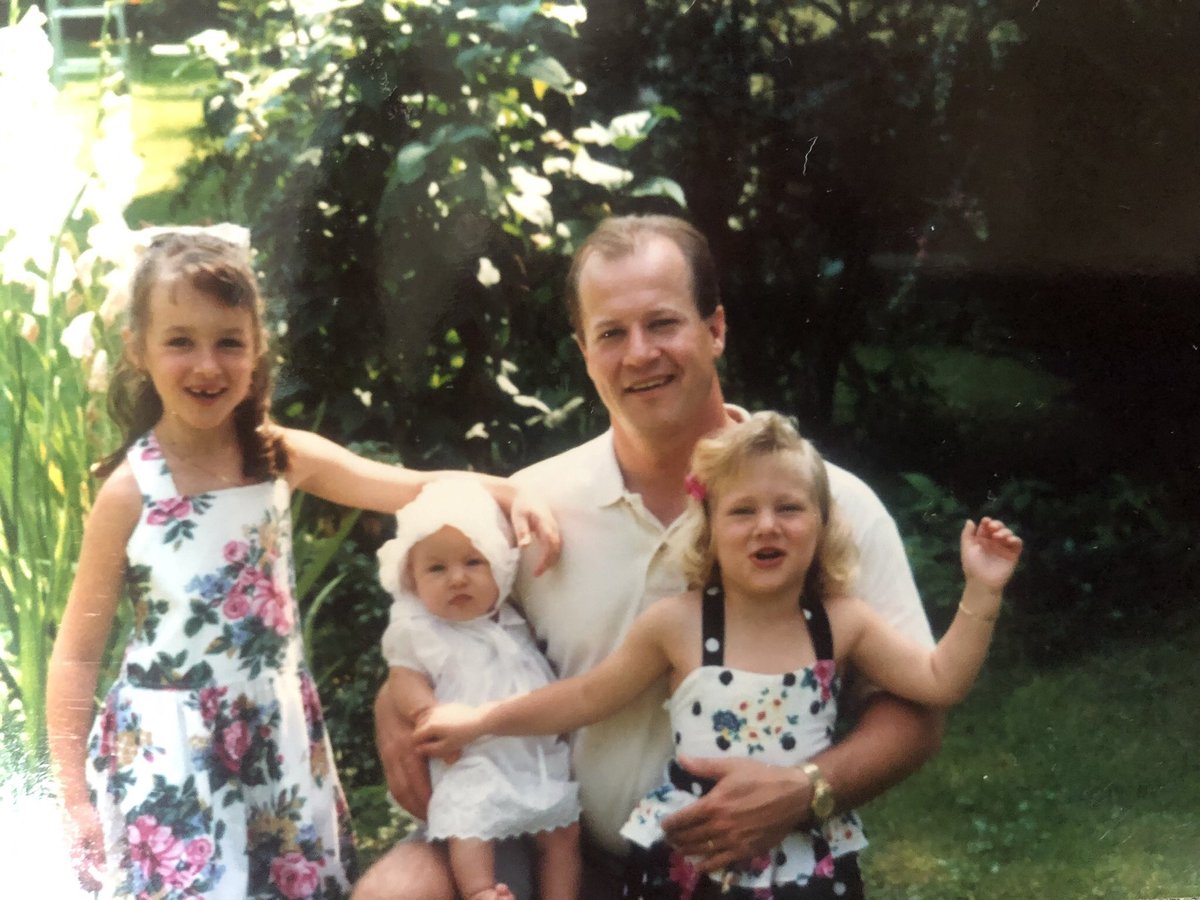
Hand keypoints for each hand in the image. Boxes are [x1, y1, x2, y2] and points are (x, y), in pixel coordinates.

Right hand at [64, 800, 104, 892]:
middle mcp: (69, 852)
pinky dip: (86, 860)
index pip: (81, 874)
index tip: (100, 886)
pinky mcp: (72, 841)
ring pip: (78, 864)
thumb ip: (99, 851)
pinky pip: (78, 856)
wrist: (74, 802)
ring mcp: (69, 846)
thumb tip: (102, 869)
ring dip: (87, 871)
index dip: (90, 882)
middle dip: (88, 879)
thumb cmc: (85, 817)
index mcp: (73, 853)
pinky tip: (93, 859)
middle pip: (77, 871)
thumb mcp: (96, 834)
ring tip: (98, 873)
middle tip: (99, 884)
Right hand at [374, 686, 432, 819]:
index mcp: (403, 745)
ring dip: (408, 802)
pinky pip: (392, 777)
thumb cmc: (412, 690)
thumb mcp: (424, 703)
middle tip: (432, 821)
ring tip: (422, 814)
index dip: (424, 799)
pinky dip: (401, 791)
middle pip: (403, 789)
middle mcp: (393, 752)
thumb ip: (437, 729)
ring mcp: (387, 751)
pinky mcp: (386, 749)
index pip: (413, 781)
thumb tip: (452, 758)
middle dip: (416, 807)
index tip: (436, 813)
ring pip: (395, 785)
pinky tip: (409, 797)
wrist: (396, 679)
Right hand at [413, 702, 485, 759]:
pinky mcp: (444, 705)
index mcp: (430, 726)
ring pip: (423, 716)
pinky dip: (428, 716)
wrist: (477, 720)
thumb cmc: (462, 736)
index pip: (415, 736)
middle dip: (420, 734)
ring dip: (423, 724)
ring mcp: (437, 708)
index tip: (425, 748)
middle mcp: (431, 715)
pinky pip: (430, 710)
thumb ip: (430, 749)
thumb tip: (417, 749)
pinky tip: (434, 722)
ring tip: (431, 733)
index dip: (418, 744)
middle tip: (428, 742)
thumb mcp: (446, 747)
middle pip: (418, 726)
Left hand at [510, 489, 560, 575]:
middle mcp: (553, 526)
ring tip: (539, 570)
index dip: (546, 559)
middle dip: (549, 562)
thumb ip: (522, 531)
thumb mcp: (518, 517)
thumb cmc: (521, 506)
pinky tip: (543, 561)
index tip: (537, 570)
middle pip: (556, 548)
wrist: (527, 495)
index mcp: (545, 523)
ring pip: (558, 547)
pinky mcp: (553, 530)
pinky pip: (555, 544)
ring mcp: (554, 528)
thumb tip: (525, 546)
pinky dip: (551, 554)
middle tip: (537, 573)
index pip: (550, 544)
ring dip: (551, 559)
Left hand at [661, 755, 807, 873]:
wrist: (792, 795)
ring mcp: (733, 841)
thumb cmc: (761, 777)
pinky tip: (700, 865)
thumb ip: (703, 765)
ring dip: (687, 850)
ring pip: (703, 850)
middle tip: (669, 838)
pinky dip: (707, 865)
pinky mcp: (746, 850)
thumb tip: (680, 758)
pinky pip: (722, 862)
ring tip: (679, 849)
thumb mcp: (731, 766)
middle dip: (676, 838)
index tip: (664, 825)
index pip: (683, 818)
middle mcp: (720, 826)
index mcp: (713, 804)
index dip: (670, 823)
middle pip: (690, 836)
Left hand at [961, 517, 1022, 590]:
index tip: (986, 521)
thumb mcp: (967, 549)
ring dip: (1005, 531)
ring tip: (998, 536)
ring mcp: (1004, 548)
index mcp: (982, 540)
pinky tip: (1009, 540)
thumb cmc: (972, 566)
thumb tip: (970, 521)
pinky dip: (1015, 539)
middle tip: (993, 527)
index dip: (987, 522)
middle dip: (997, 524)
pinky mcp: (1013, 555)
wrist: (982, 582)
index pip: (986, 527)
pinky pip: (1017, 544)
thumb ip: (967, 534)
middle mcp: (994, 542)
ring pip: (1008, 534)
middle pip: (999, 528)